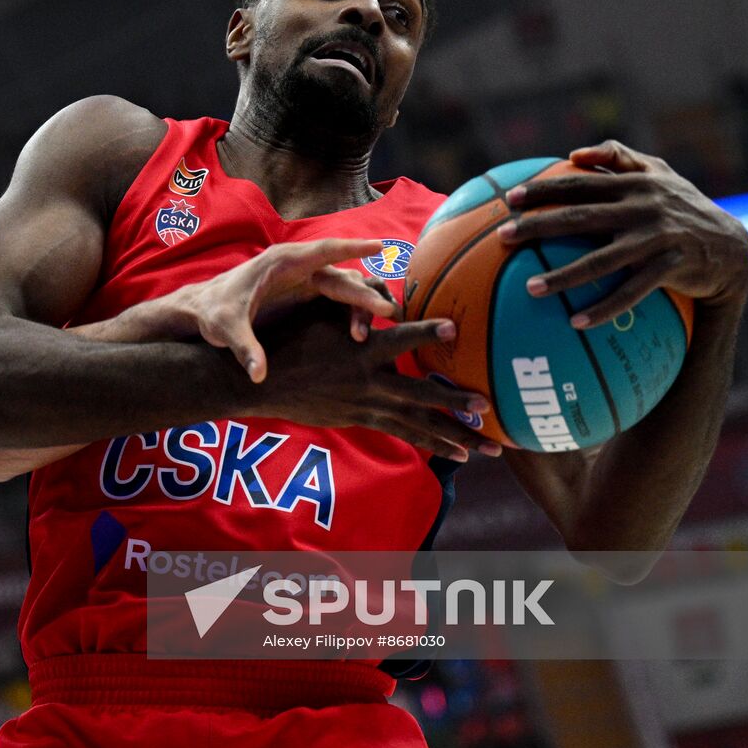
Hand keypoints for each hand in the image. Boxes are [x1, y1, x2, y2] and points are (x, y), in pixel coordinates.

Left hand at [150, 238, 400, 381]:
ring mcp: (301, 281)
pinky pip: (335, 301)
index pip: (324, 251)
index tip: (379, 246)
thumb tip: (259, 374)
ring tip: (367, 336)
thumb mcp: (225, 329)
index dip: (353, 248)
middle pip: (340, 276)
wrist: (202, 312)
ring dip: (359, 309)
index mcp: (281, 263)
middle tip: (386, 315)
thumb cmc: (212, 312)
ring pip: (342, 289)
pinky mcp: (302, 296)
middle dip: (364, 295)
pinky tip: (359, 337)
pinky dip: (350, 315)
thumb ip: (244, 348)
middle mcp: (296, 268)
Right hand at [252, 301, 501, 460]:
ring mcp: (365, 405)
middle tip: (487, 406)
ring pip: (416, 424)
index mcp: (359, 351)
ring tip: (485, 448)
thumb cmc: (289, 338)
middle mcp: (367, 381)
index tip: (454, 329)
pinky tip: (453, 454)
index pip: (399, 338)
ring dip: (453, 437)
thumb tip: (384, 292)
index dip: (426, 333)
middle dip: (455, 402)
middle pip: (420, 394)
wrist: (260, 382)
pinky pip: (401, 434)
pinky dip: (429, 443)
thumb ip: (356, 309)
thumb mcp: (320, 315)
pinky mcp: (360, 418)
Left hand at [497, 140, 747, 328]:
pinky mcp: (670, 267)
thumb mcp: (658, 173)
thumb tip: (574, 153)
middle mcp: (643, 208)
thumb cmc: (680, 206)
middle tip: (504, 236)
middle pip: (581, 217)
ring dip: (563, 276)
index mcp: (634, 184)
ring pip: (601, 260)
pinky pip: (631, 293)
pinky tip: (575, 322)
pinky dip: (603, 308)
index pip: (580, 184)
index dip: (544, 189)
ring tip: (529, 289)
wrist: (730, 246)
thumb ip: (619, 157)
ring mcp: (656, 239)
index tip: (510, 199)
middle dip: (539, 226)